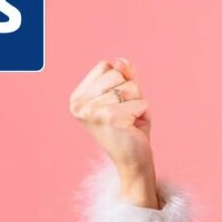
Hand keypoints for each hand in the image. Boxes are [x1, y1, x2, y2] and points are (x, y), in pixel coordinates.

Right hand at [68, 57, 154, 177]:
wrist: (133, 161)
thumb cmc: (129, 127)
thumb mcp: (125, 96)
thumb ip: (124, 76)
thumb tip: (121, 61)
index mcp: (77, 97)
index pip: (105, 66)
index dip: (119, 81)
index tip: (116, 104)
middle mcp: (79, 104)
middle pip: (117, 74)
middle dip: (130, 92)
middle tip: (125, 114)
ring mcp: (92, 111)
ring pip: (130, 88)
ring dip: (137, 104)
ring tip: (130, 121)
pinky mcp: (110, 119)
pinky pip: (140, 102)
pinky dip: (144, 114)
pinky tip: (133, 128)